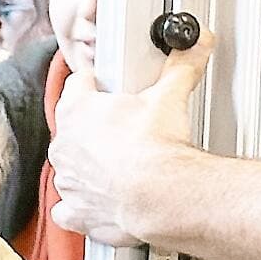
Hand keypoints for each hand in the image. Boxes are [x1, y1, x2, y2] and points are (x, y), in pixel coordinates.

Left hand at [47, 42, 206, 249]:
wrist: (162, 197)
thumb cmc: (157, 149)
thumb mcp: (170, 96)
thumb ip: (181, 66)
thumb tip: (195, 46)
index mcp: (77, 111)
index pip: (78, 83)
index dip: (96, 80)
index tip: (107, 81)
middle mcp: (65, 147)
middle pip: (74, 127)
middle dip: (95, 126)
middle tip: (124, 126)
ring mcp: (68, 182)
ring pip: (71, 168)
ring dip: (90, 165)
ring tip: (120, 163)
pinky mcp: (78, 213)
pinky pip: (70, 210)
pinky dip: (82, 206)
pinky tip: (101, 201)